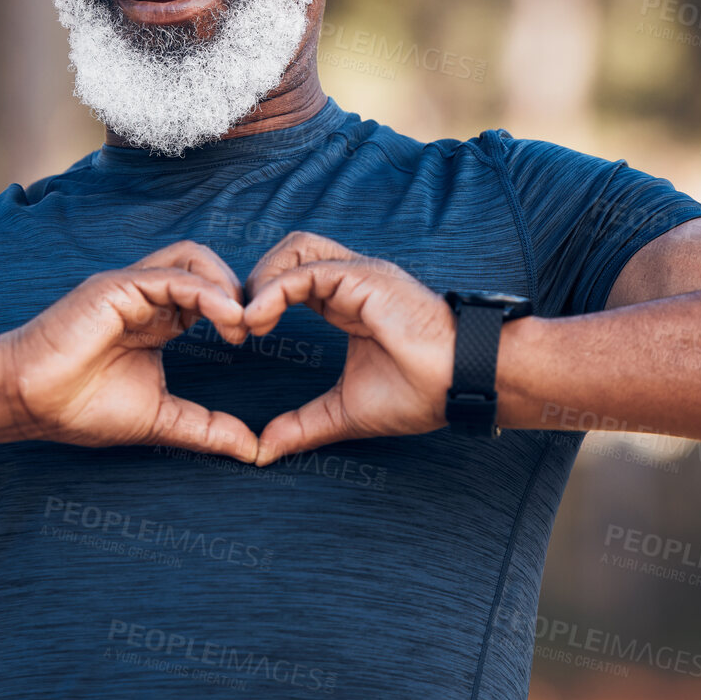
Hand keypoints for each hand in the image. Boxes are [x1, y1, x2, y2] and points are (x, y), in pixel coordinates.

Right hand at [0, 241, 256, 461]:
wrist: (27, 402)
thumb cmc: (81, 408)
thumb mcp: (161, 418)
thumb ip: (207, 428)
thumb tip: (254, 450)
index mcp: (158, 319)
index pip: (210, 294)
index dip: (239, 310)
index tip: (258, 341)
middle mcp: (146, 296)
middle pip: (207, 266)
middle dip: (241, 291)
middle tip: (258, 329)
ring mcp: (131, 287)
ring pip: (193, 258)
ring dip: (227, 285)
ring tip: (241, 324)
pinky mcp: (118, 286)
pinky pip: (173, 276)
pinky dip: (207, 292)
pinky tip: (225, 320)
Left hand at [243, 232, 455, 465]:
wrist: (463, 385)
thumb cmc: (422, 392)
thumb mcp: (345, 411)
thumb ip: (303, 425)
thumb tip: (263, 449)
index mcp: (348, 302)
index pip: (293, 278)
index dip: (261, 298)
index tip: (241, 336)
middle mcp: (352, 280)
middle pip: (290, 252)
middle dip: (256, 279)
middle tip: (237, 324)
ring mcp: (360, 275)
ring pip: (296, 250)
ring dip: (261, 279)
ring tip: (246, 321)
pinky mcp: (365, 278)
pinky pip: (307, 271)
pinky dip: (274, 291)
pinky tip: (258, 321)